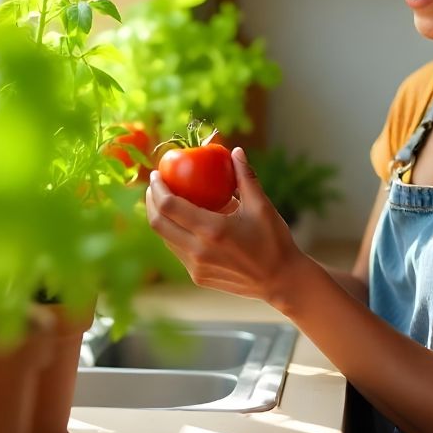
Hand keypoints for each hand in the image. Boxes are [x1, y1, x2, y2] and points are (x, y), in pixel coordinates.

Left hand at [146, 147, 306, 304]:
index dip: (157, 188)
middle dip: (151, 201)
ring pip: (165, 239)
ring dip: (160, 218)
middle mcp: (199, 251)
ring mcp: (196, 267)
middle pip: (158, 224)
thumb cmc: (273, 240)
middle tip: (154, 186)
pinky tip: (181, 222)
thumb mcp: (261, 206)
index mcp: (212, 230)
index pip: (169, 206)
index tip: (156, 175)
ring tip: (164, 201)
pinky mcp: (198, 277)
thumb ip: (245, 177)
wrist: (281, 280)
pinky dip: (174, 233)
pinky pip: (177, 251)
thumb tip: (235, 152)